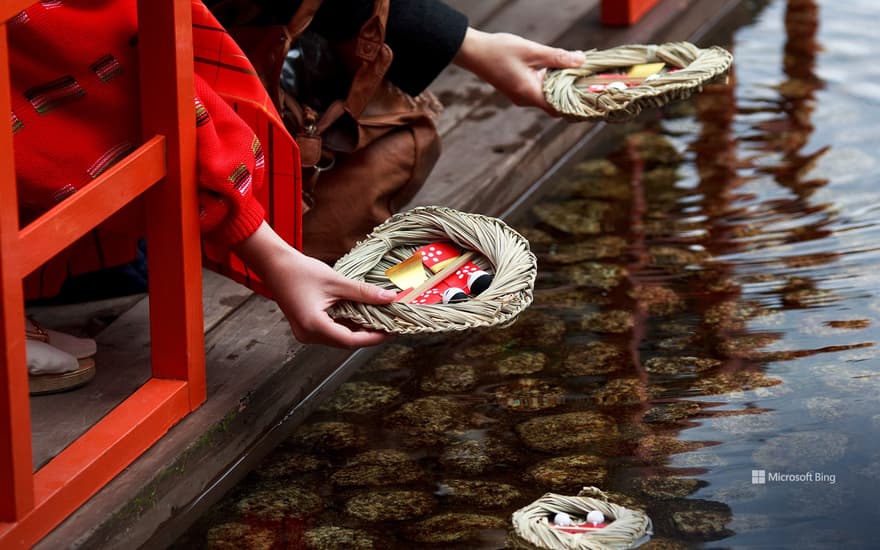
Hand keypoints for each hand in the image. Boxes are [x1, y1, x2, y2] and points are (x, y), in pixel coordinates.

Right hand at [233, 223, 394, 347]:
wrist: (274, 265)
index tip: (392, 331)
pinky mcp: (306, 327)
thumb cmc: (301, 271)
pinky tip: (361, 314)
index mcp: (314, 327)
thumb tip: (389, 298)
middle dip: (369, 333)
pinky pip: (331, 330)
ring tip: (379, 318)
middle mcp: (308, 335)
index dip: (374, 337)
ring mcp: (306, 333)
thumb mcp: (336, 282)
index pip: (350, 341)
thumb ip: (363, 292)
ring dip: (359, 329)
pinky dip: (347, 324)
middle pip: (345, 342)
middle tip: (389, 323)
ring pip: (339, 337)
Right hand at [453, 28, 583, 114]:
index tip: (590, 96)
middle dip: (571, 94)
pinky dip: (549, 82)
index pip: (559, 109)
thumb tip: (581, 60)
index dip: (576, 105)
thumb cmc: (500, 51)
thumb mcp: (532, 51)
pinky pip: (538, 90)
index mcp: (529, 94)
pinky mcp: (516, 89)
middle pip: (554, 104)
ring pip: (546, 96)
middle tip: (587, 80)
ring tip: (575, 71)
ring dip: (560, 86)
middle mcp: (525, 100)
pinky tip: (556, 68)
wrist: (473, 52)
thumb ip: (558, 57)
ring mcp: (520, 96)